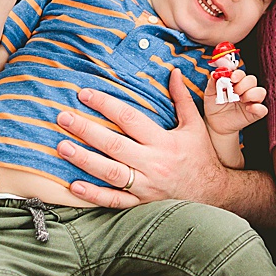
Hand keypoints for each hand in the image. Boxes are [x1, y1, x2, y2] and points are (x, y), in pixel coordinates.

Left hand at [56, 68, 231, 207]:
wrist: (214, 194)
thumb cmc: (201, 157)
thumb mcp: (195, 126)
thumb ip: (181, 99)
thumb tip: (173, 72)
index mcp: (163, 141)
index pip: (130, 119)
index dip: (106, 105)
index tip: (86, 95)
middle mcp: (152, 164)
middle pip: (114, 145)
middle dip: (86, 130)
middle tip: (63, 117)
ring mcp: (145, 186)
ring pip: (110, 173)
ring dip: (84, 159)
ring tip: (62, 147)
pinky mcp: (141, 204)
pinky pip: (114, 201)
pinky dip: (93, 195)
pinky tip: (73, 185)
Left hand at [204, 72, 266, 134]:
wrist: (215, 124)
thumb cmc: (214, 106)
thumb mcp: (210, 94)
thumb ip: (212, 83)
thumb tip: (215, 73)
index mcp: (235, 83)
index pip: (241, 74)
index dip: (238, 74)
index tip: (232, 78)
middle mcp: (245, 90)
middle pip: (252, 80)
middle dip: (244, 84)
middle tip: (235, 91)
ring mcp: (251, 102)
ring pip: (261, 92)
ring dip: (252, 94)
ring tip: (241, 100)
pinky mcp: (254, 114)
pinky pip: (263, 109)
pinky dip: (258, 108)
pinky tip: (248, 109)